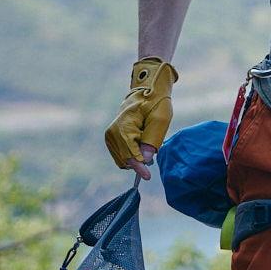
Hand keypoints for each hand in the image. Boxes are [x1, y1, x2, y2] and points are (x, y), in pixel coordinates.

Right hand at [103, 58, 178, 176]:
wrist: (145, 92)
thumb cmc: (155, 104)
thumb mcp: (160, 119)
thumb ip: (152, 139)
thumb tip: (146, 160)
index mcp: (124, 126)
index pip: (130, 153)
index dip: (140, 167)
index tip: (147, 176)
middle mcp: (112, 132)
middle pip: (125, 159)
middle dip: (140, 161)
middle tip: (153, 149)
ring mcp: (109, 136)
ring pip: (122, 160)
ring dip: (136, 157)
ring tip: (145, 141)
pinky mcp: (109, 139)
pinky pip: (120, 156)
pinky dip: (131, 155)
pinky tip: (139, 144)